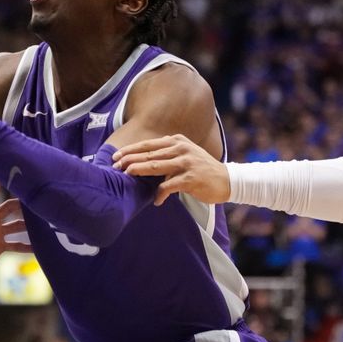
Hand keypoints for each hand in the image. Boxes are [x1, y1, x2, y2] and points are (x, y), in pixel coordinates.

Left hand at [112, 134, 230, 205]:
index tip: (116, 156)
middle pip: (148, 154)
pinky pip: (169, 186)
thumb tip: (144, 154)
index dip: (130, 150)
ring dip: (138, 171)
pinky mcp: (191, 178)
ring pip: (155, 166)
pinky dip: (160, 194)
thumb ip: (167, 152)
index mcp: (177, 141)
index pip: (148, 145)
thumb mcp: (185, 153)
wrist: (228, 180)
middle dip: (129, 160)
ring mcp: (186, 163)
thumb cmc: (202, 168)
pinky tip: (157, 200)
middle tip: (114, 166)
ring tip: (125, 176)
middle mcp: (181, 149)